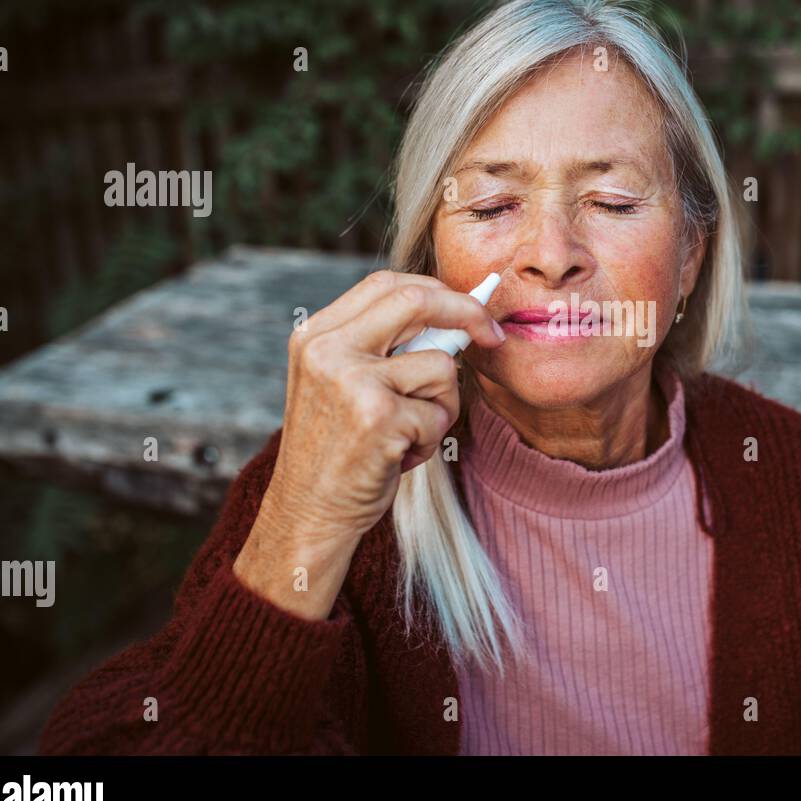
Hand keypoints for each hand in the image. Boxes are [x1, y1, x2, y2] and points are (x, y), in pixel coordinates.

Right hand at [234, 270, 504, 618]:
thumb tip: (457, 320)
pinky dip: (430, 440)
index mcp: (314, 335)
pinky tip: (397, 458)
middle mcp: (327, 349)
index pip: (387, 284)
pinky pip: (439, 414)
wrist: (306, 515)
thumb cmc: (336, 452)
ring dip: (443, 405)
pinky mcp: (377, 417)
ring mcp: (351, 381)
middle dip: (468, 313)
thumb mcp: (341, 385)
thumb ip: (382, 348)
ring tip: (407, 434)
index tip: (469, 308)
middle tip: (493, 336)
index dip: (436, 291)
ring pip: (441, 366)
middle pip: (417, 300)